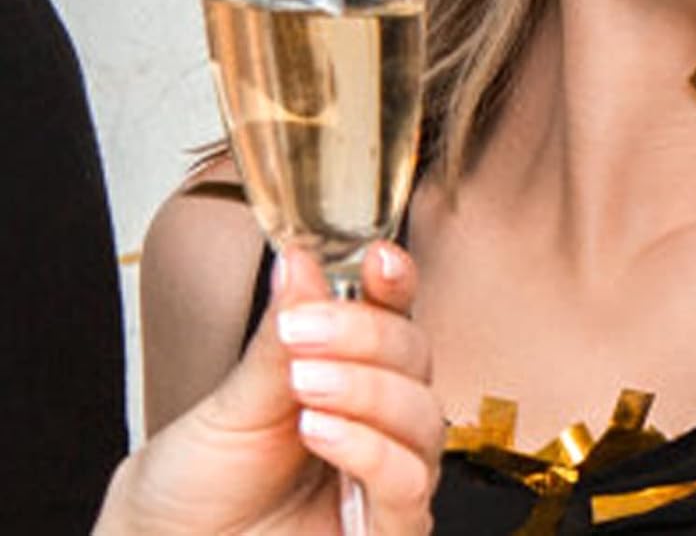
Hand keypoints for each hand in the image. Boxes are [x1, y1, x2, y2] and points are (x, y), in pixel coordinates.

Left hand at [96, 242, 443, 534]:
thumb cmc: (200, 480)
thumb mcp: (233, 401)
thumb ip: (278, 336)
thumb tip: (298, 260)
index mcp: (354, 370)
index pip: (396, 314)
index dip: (396, 283)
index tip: (377, 259)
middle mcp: (383, 418)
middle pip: (415, 358)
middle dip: (367, 335)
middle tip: (306, 331)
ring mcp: (390, 474)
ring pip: (423, 416)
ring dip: (367, 390)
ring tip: (304, 384)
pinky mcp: (389, 528)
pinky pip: (408, 484)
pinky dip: (370, 449)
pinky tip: (322, 429)